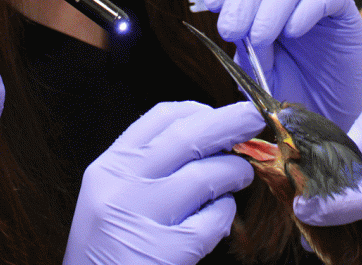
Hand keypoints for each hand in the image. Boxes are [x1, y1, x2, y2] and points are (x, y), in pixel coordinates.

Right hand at [63, 101, 263, 264]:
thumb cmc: (107, 250)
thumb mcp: (111, 195)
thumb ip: (147, 166)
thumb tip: (206, 136)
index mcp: (110, 166)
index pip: (158, 119)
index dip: (196, 110)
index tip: (217, 112)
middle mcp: (122, 185)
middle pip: (187, 137)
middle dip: (228, 123)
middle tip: (253, 118)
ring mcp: (143, 218)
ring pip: (205, 176)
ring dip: (234, 172)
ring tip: (243, 176)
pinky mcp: (165, 252)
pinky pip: (211, 220)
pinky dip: (225, 213)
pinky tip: (222, 218)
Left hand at [202, 0, 361, 130]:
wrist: (324, 119)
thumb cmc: (285, 90)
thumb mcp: (254, 72)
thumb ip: (243, 48)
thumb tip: (231, 23)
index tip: (211, 3)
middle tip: (230, 31)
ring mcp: (315, 0)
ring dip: (272, 4)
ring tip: (259, 39)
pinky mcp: (344, 15)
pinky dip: (308, 8)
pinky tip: (292, 32)